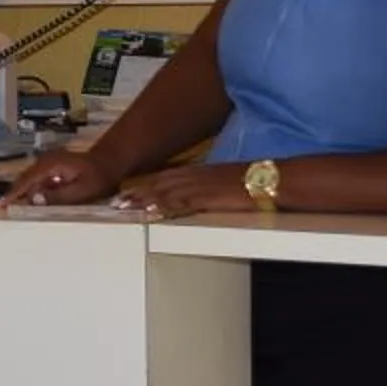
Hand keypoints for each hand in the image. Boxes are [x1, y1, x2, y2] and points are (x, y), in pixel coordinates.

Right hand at [1, 147, 118, 206]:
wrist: (108, 162)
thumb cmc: (98, 177)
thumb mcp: (82, 190)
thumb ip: (58, 196)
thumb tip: (35, 199)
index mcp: (51, 165)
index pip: (27, 181)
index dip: (13, 193)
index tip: (1, 204)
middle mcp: (46, 161)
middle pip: (24, 179)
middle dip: (13, 193)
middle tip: (2, 208)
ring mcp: (48, 163)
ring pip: (29, 179)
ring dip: (21, 192)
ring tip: (10, 205)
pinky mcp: (51, 167)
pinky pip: (37, 179)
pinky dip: (30, 189)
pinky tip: (28, 199)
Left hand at [114, 163, 253, 219]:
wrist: (270, 178)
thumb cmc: (253, 181)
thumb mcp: (225, 182)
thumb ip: (208, 187)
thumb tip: (197, 197)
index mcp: (200, 173)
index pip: (166, 177)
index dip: (145, 185)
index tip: (127, 192)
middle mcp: (196, 177)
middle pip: (160, 184)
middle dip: (137, 192)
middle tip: (116, 202)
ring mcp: (201, 186)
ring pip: (165, 192)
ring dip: (144, 199)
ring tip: (124, 208)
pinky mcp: (208, 197)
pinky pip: (182, 203)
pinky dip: (164, 207)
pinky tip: (152, 213)